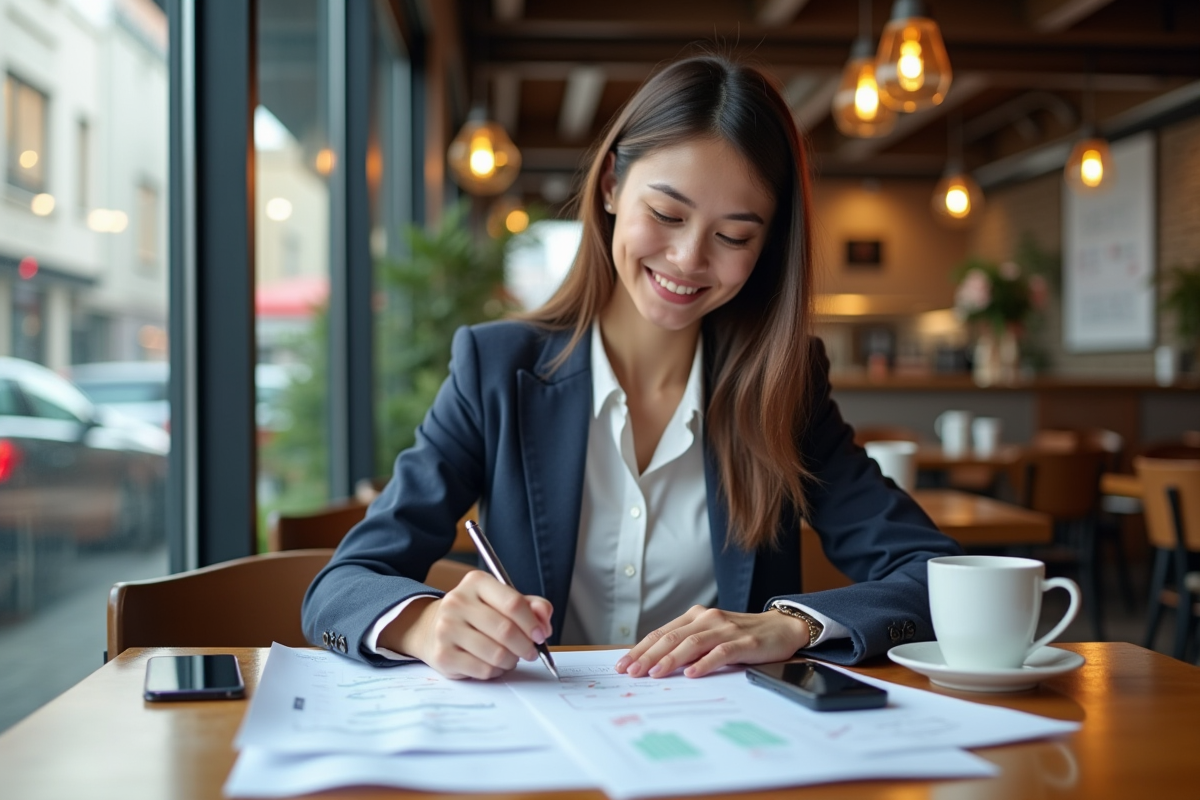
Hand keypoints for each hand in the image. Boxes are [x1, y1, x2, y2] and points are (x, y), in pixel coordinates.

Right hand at [381, 570, 553, 679]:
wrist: (433, 628)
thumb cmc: (477, 614)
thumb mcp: (503, 601)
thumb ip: (531, 606)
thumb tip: (544, 621)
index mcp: (476, 582)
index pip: (513, 603)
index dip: (533, 623)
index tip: (541, 635)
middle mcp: (457, 601)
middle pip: (505, 630)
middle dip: (525, 646)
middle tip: (530, 652)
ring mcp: (447, 628)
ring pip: (496, 653)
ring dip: (511, 661)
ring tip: (510, 657)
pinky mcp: (443, 655)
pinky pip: (483, 670)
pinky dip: (496, 671)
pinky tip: (493, 664)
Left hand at [615, 605, 809, 678]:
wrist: (782, 627)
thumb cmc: (742, 635)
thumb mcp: (711, 635)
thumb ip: (687, 644)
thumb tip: (654, 663)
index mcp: (695, 617)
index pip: (661, 633)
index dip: (640, 649)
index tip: (622, 665)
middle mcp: (708, 619)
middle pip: (671, 638)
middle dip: (647, 656)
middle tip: (631, 672)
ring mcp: (726, 629)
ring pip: (692, 643)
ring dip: (670, 660)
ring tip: (654, 674)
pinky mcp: (744, 642)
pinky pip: (720, 652)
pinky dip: (704, 663)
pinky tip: (692, 674)